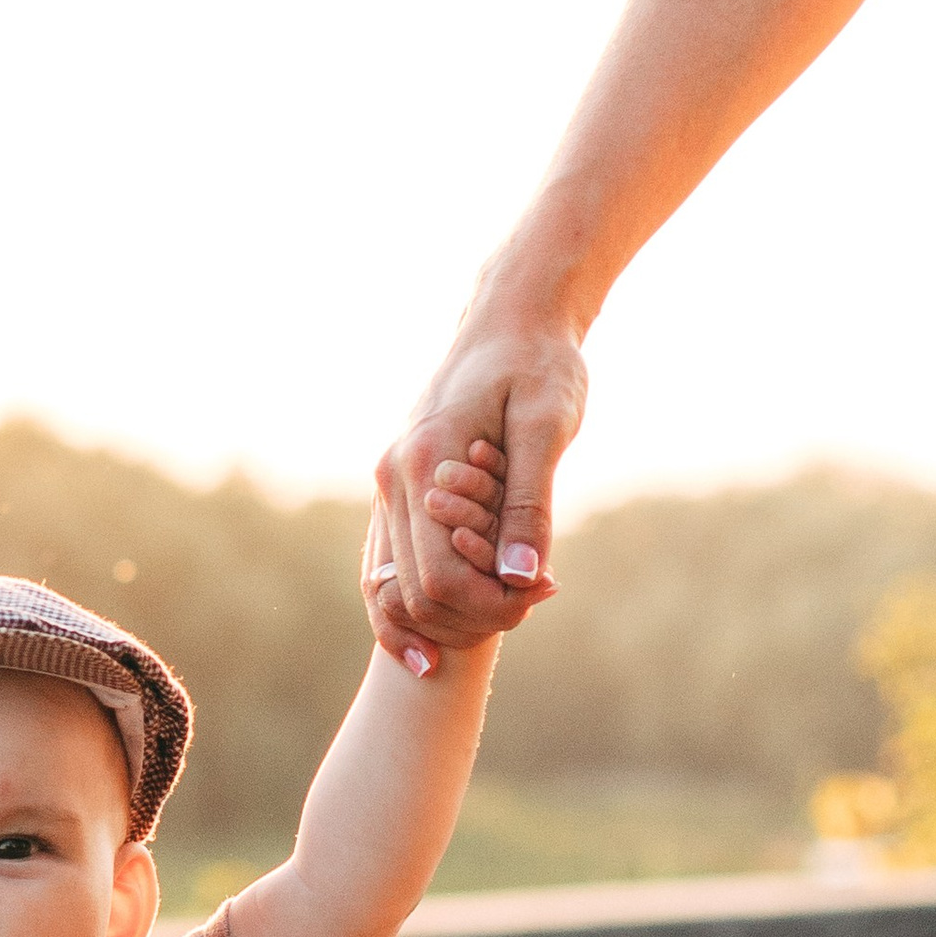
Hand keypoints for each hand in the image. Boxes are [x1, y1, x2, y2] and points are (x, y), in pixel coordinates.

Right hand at [370, 280, 586, 676]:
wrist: (512, 318)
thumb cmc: (539, 364)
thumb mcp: (548, 427)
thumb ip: (531, 504)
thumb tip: (522, 578)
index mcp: (422, 464)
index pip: (440, 578)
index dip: (492, 604)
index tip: (545, 589)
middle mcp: (391, 479)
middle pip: (413, 595)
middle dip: (475, 613)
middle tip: (537, 594)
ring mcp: (387, 486)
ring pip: (392, 589)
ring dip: (449, 614)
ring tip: (512, 602)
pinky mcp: (397, 489)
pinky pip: (391, 567)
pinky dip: (422, 600)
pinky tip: (461, 617)